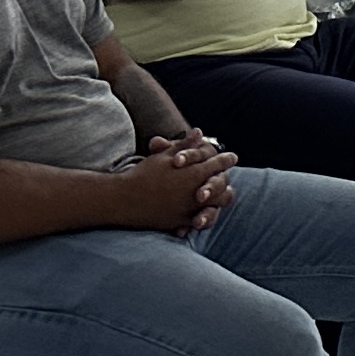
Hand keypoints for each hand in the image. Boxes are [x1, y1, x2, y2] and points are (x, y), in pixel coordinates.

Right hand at [113, 141, 236, 233]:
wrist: (122, 199)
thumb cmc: (142, 174)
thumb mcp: (164, 157)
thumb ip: (185, 145)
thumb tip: (199, 132)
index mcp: (195, 173)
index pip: (220, 164)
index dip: (227, 159)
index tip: (232, 157)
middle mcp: (196, 192)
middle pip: (223, 187)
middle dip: (226, 182)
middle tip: (226, 178)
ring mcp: (188, 209)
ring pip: (215, 207)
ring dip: (218, 202)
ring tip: (218, 197)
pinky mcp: (178, 223)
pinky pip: (196, 223)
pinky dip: (201, 219)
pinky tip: (201, 215)